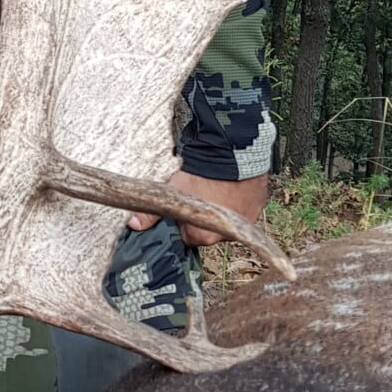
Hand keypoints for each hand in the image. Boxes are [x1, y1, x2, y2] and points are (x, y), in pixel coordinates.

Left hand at [128, 170, 270, 248]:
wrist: (230, 154)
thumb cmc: (198, 176)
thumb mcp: (170, 193)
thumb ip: (151, 213)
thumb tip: (133, 226)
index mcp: (202, 237)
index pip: (187, 237)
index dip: (183, 222)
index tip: (183, 209)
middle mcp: (226, 237)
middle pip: (208, 231)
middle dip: (203, 218)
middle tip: (199, 196)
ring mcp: (245, 222)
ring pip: (227, 221)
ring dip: (222, 210)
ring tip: (216, 189)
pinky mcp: (258, 207)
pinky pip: (245, 208)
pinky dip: (238, 201)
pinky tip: (231, 186)